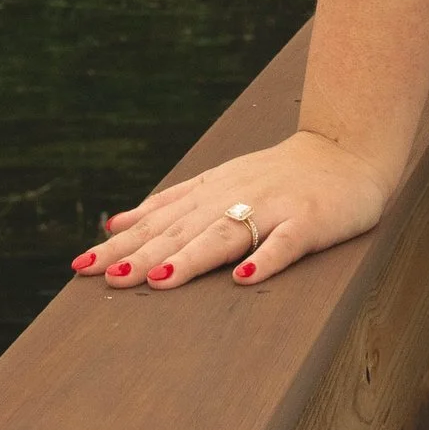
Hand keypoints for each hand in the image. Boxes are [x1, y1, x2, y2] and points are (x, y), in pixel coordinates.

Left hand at [68, 133, 390, 292]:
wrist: (348, 149)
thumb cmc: (280, 175)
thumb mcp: (218, 182)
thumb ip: (170, 204)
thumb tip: (113, 224)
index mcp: (210, 191)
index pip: (157, 220)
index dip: (120, 243)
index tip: (80, 267)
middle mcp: (235, 196)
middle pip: (183, 229)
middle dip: (143, 254)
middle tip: (107, 277)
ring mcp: (274, 207)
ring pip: (226, 233)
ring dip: (192, 256)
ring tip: (160, 280)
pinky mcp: (310, 221)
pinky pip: (286, 242)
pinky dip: (266, 259)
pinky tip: (245, 278)